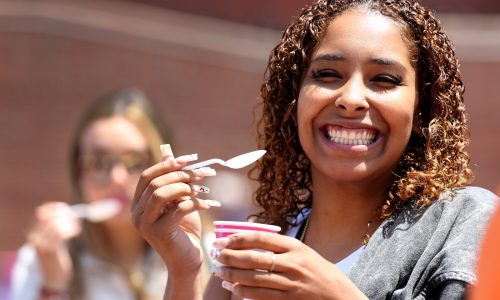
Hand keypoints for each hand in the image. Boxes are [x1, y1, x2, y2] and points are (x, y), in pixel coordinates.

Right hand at [27, 202, 80, 289]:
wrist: (52, 273)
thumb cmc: (55, 250)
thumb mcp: (52, 235)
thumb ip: (58, 222)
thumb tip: (72, 211)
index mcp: (31, 230)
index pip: (40, 212)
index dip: (54, 207)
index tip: (66, 208)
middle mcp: (32, 236)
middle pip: (48, 218)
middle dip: (64, 215)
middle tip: (75, 216)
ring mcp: (39, 244)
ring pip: (55, 226)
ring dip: (69, 223)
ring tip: (77, 226)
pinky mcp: (49, 251)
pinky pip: (60, 235)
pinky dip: (70, 230)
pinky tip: (76, 232)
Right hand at [131, 157, 218, 276]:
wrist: (187, 260)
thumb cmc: (184, 230)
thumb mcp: (178, 202)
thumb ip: (173, 182)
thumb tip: (170, 154)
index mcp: (138, 204)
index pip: (146, 177)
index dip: (166, 165)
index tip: (187, 161)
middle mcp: (136, 214)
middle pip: (155, 183)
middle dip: (180, 175)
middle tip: (200, 175)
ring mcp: (145, 224)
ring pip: (161, 193)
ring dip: (185, 188)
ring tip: (202, 190)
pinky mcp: (159, 232)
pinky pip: (178, 208)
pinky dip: (196, 203)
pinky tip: (208, 204)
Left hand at [210, 232, 367, 299]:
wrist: (339, 295)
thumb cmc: (318, 271)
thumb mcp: (303, 252)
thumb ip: (280, 247)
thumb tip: (249, 240)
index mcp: (295, 246)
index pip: (261, 238)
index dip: (238, 238)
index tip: (223, 239)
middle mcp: (292, 263)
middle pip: (253, 258)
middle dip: (230, 256)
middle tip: (216, 254)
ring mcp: (290, 283)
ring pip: (254, 278)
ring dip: (232, 274)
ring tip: (219, 271)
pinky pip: (260, 296)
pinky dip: (243, 291)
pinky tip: (232, 287)